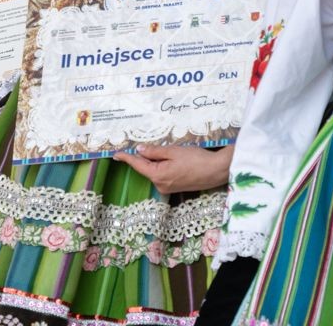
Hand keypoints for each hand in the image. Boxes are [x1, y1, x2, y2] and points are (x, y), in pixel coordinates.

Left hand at [113, 144, 232, 193]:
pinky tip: (173, 158)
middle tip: (147, 144)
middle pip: (146, 168)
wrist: (216, 171)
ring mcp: (167, 188)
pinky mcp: (175, 188)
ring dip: (156, 161)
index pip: (138, 165)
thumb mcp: (173, 151)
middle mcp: (160, 185)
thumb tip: (139, 150)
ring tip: (167, 150)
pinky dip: (163, 166)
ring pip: (155, 171)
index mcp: (158, 175)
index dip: (126, 158)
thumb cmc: (196, 159)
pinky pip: (163, 175)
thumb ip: (155, 151)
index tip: (116, 155)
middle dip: (145, 157)